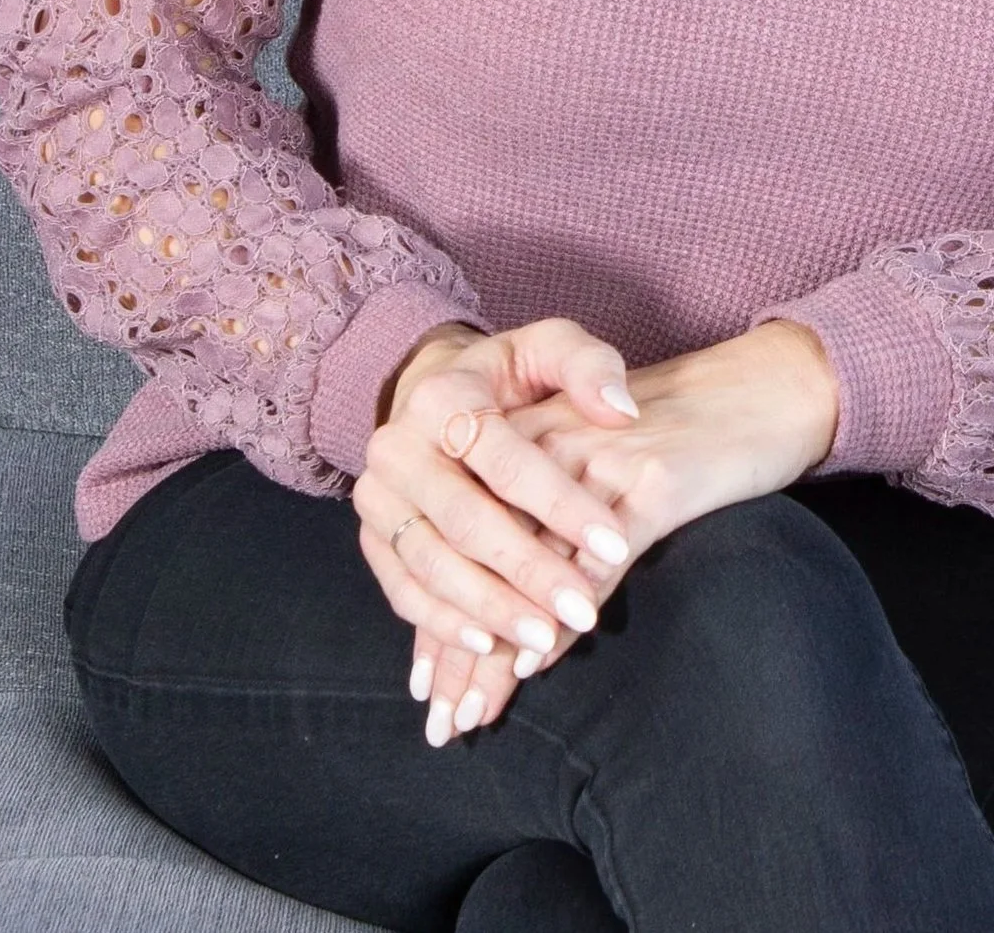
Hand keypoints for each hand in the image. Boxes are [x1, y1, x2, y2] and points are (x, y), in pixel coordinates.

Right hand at [353, 317, 640, 746]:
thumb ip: (589, 367)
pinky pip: (403, 589)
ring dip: (489, 608)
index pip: (507, 459)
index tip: (617, 544)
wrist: (433, 393)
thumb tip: (621, 413)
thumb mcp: (548, 349)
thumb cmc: (506, 377)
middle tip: (584, 611)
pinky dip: (443, 623)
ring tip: (545, 639)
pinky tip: (490, 644)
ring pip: (432, 563)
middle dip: (528, 571)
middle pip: (465, 520)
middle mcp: (396, 447)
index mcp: (442, 396)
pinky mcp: (372, 536)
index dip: (562, 504)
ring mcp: (377, 497)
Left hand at [408, 321, 839, 740]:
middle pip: (483, 554)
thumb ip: (546, 500)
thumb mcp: (598, 445)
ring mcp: (603, 461)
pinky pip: (595, 561)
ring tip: (475, 713)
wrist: (765, 387)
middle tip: (443, 721)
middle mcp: (554, 438)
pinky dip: (562, 613)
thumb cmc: (679, 430)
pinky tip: (539, 659)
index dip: (440, 609)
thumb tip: (504, 596)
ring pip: (528, 566)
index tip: (424, 684)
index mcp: (531, 424)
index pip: (463, 527)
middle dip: (458, 647)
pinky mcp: (654, 484)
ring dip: (497, 649)